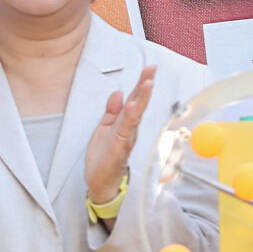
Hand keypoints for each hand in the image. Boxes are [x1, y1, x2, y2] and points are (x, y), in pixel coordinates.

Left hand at [85, 65, 156, 206]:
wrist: (100, 182)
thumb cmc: (104, 156)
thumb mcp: (104, 128)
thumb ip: (112, 111)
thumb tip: (118, 92)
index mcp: (124, 123)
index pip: (135, 100)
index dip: (141, 84)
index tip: (149, 68)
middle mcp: (129, 129)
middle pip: (139, 104)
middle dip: (145, 86)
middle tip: (152, 70)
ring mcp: (125, 139)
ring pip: (135, 116)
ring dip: (142, 99)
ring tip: (147, 84)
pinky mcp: (119, 149)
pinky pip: (126, 131)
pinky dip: (130, 119)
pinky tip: (133, 107)